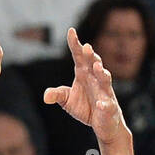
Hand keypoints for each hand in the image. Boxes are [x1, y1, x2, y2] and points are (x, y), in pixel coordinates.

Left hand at [44, 29, 128, 145]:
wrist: (104, 124)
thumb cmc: (86, 107)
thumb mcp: (68, 100)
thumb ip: (57, 95)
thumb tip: (46, 96)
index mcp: (84, 74)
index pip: (79, 56)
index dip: (75, 44)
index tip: (71, 31)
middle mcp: (96, 80)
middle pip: (94, 64)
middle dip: (91, 56)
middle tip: (87, 47)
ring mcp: (104, 92)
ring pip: (105, 80)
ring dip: (102, 73)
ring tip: (97, 67)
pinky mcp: (109, 107)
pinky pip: (107, 105)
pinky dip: (104, 104)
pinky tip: (100, 104)